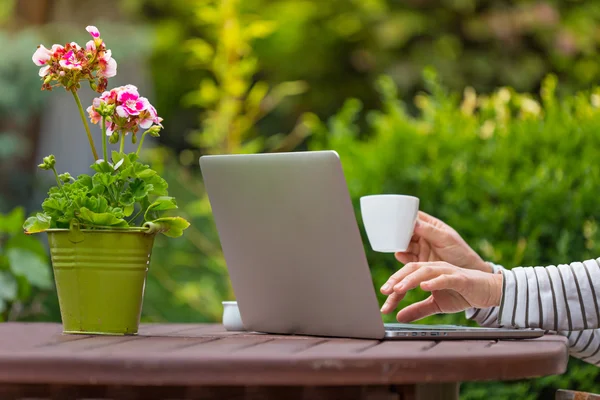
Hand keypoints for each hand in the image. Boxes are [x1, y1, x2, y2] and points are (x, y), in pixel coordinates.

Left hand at [380, 261, 502, 321]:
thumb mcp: (436, 305)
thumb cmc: (462, 294)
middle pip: (411, 269)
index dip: (393, 291)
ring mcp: (447, 271)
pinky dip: (434, 281)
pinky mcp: (460, 278)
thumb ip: (418, 310)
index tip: (384, 306)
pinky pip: (445, 278)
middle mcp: (435, 268)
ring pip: (425, 270)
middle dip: (396, 280)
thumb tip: (398, 317)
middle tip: (384, 291)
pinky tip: (424, 286)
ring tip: (398, 289)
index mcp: (427, 273)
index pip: (405, 278)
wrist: (488, 291)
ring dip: (410, 279)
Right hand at [395, 211, 491, 272]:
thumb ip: (430, 231)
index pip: (415, 217)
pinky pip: (407, 258)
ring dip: (399, 244)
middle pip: (406, 231)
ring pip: (405, 244)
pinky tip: (400, 254)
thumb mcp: (446, 239)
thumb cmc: (460, 251)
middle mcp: (423, 236)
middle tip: (393, 232)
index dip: (405, 215)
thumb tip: (414, 222)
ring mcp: (420, 249)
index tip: (396, 216)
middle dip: (399, 231)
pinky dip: (402, 256)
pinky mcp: (419, 262)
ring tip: (396, 244)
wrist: (466, 272)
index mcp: (431, 226)